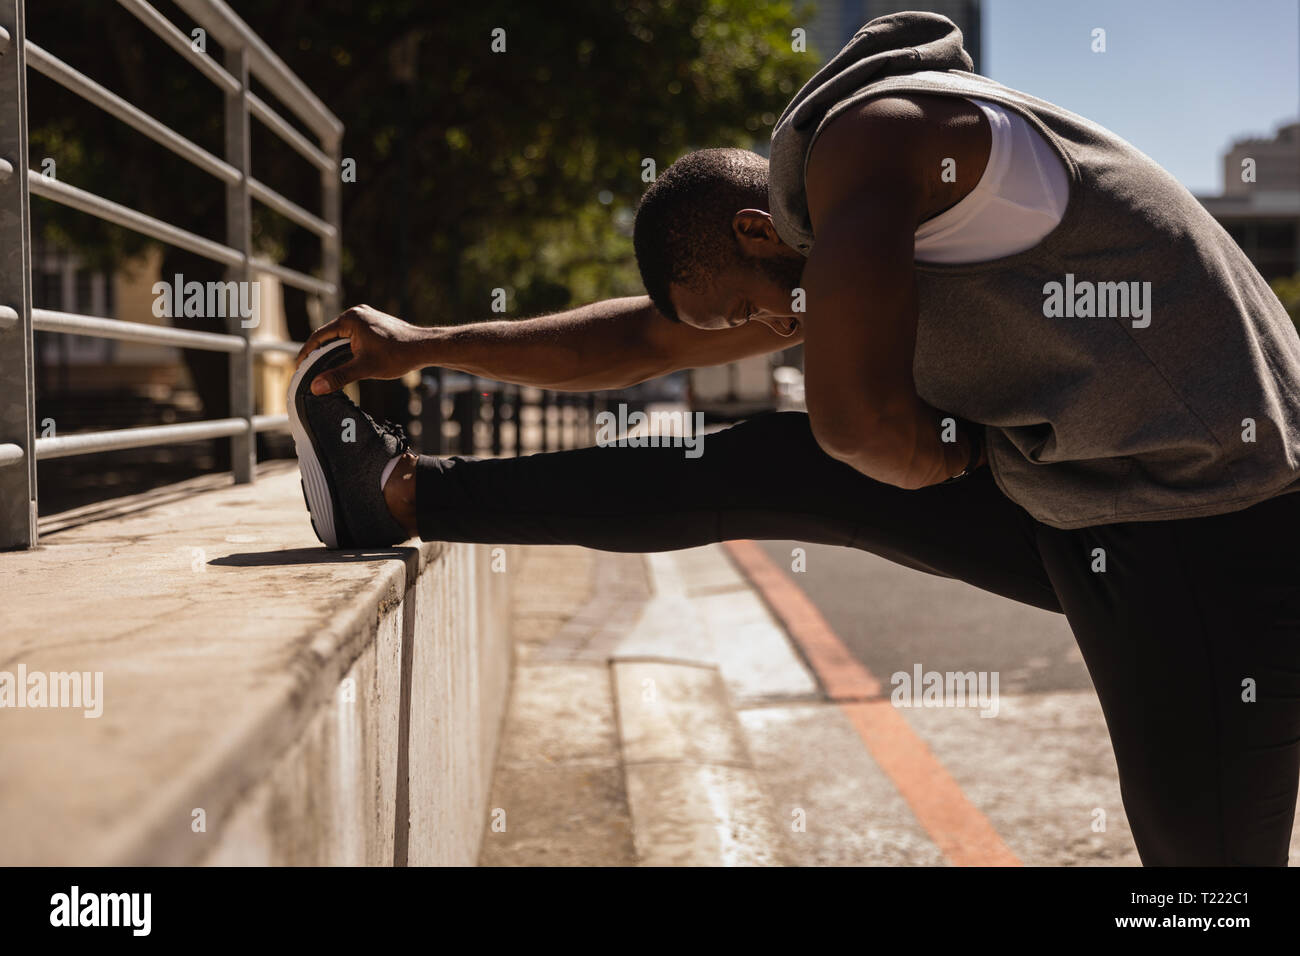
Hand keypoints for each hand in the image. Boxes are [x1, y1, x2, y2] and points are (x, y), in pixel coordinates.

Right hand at [295, 304, 429, 393]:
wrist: (425, 348)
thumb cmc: (398, 355)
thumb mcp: (364, 368)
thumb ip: (338, 376)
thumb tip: (315, 387)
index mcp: (350, 319)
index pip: (319, 336)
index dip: (307, 353)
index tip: (299, 368)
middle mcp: (356, 314)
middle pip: (329, 335)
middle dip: (320, 354)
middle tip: (310, 372)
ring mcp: (366, 317)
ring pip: (341, 336)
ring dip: (334, 352)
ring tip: (325, 370)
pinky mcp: (374, 324)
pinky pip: (353, 336)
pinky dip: (346, 348)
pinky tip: (346, 362)